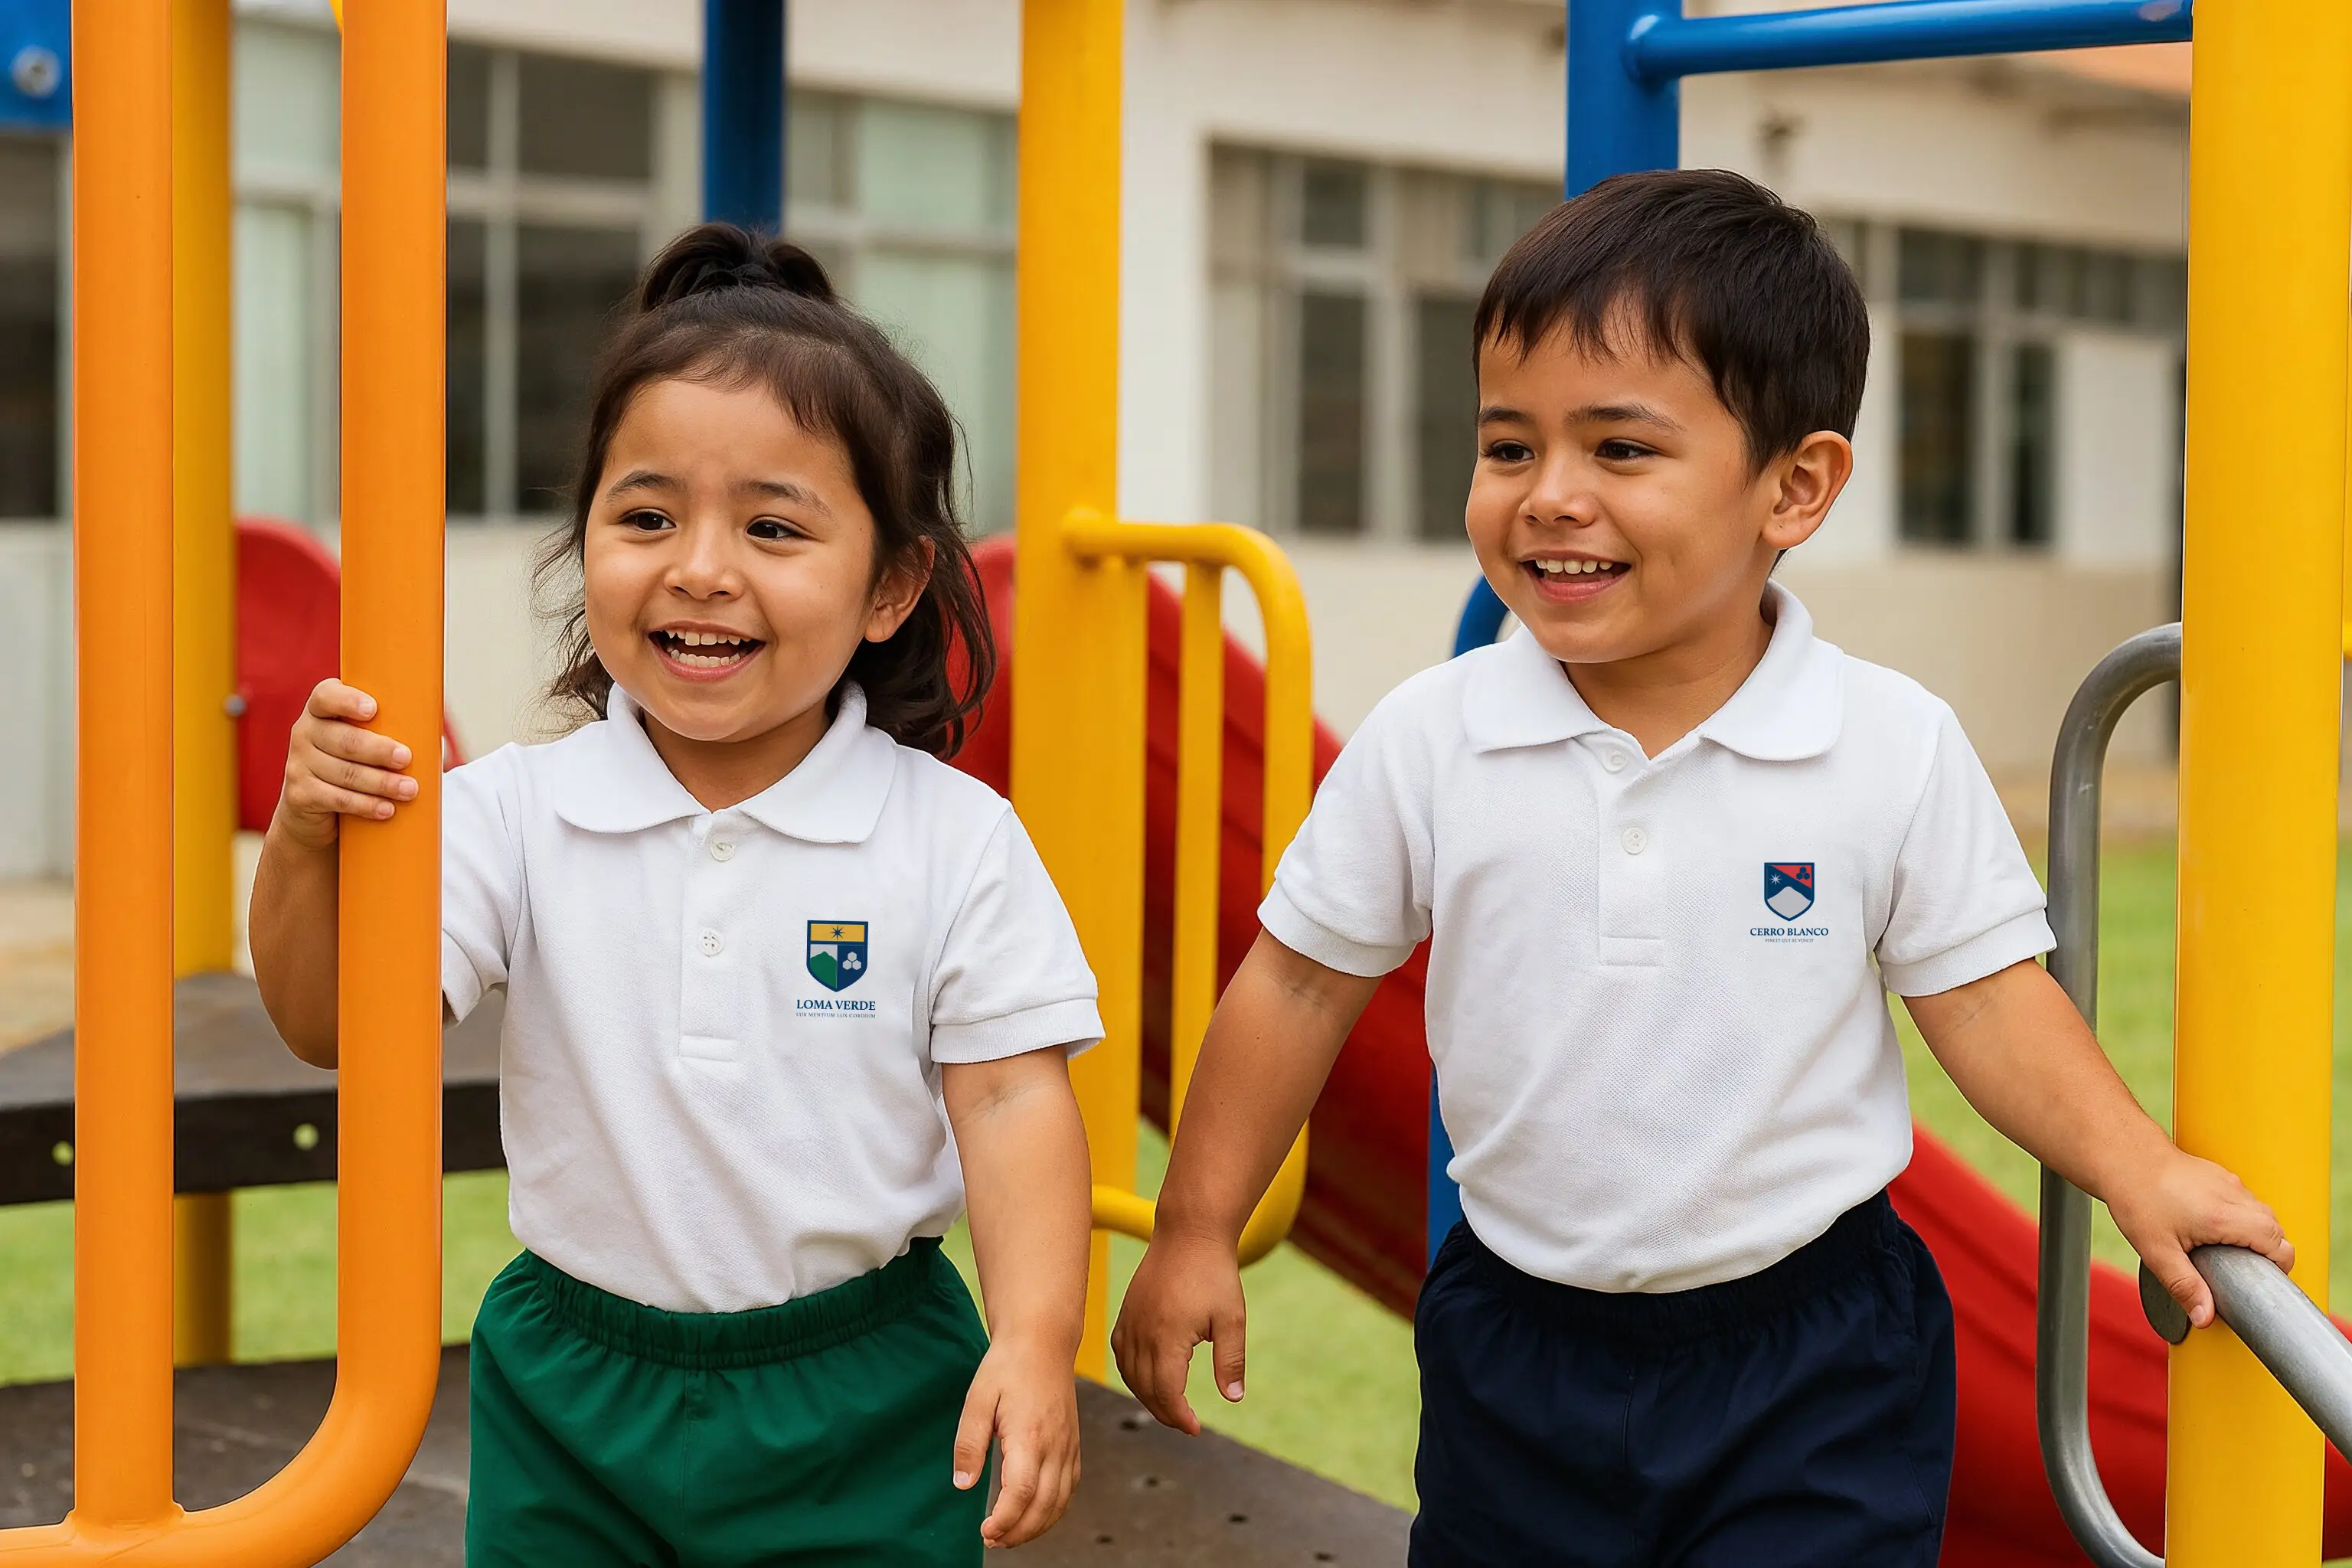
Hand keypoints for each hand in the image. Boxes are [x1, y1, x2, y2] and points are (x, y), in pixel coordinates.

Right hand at [273, 679, 416, 851]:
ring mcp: (298, 763)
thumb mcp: (365, 742)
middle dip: (379, 750)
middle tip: (406, 758)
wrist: (314, 811)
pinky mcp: (299, 794)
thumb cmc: (353, 766)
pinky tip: (386, 809)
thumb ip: (389, 730)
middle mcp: (304, 732)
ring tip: (409, 790)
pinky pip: (336, 798)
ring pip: (345, 772)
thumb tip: (437, 737)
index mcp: (321, 709)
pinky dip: (365, 805)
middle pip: (344, 739)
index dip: (348, 701)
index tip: (373, 710)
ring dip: (381, 782)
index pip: (327, 696)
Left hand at [953, 1335, 1079, 1548]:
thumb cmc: (1008, 1367)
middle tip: (992, 1540)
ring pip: (1060, 1502)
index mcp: (1030, 1435)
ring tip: (1009, 1536)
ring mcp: (1068, 1446)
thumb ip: (969, 1443)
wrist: (1043, 1341)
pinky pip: (1069, 1488)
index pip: (1022, 1491)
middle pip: (1044, 1505)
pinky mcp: (1073, 1445)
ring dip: (1036, 1527)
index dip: (1005, 1520)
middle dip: (1018, 1532)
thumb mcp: (977, 1399)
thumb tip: (962, 1484)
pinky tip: (1035, 1515)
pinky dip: (1054, 1510)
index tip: (985, 1531)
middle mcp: (1055, 1445)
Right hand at [1110, 1229, 1245, 1435]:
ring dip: (1148, 1395)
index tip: (1195, 1428)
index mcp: (1167, 1337)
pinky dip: (1132, 1373)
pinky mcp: (1126, 1312)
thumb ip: (1231, 1360)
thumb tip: (1234, 1398)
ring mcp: (1130, 1321)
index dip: (1179, 1416)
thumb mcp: (1232, 1319)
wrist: (1189, 1233)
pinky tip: (1147, 1378)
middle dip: (1165, 1412)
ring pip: (1129, 1374)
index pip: (1166, 1392)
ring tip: (1170, 1406)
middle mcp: (1141, 1332)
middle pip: (1146, 1388)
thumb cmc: (1214, 1273)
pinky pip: (1121, 1353)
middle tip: (1186, 1423)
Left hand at [2107, 1149, 2292, 1329]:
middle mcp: (2234, 1195)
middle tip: (2242, 1271)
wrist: (2123, 1157)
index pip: (2279, 1243)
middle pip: (2275, 1229)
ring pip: (2262, 1212)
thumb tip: (2204, 1318)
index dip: (2279, 1266)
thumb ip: (2184, 1286)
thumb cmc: (2137, 1198)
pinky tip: (2214, 1229)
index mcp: (2226, 1216)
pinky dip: (2241, 1217)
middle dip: (2268, 1253)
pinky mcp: (2220, 1175)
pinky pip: (2245, 1200)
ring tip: (2227, 1252)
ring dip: (2255, 1233)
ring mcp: (2229, 1181)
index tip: (2262, 1281)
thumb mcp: (2157, 1250)